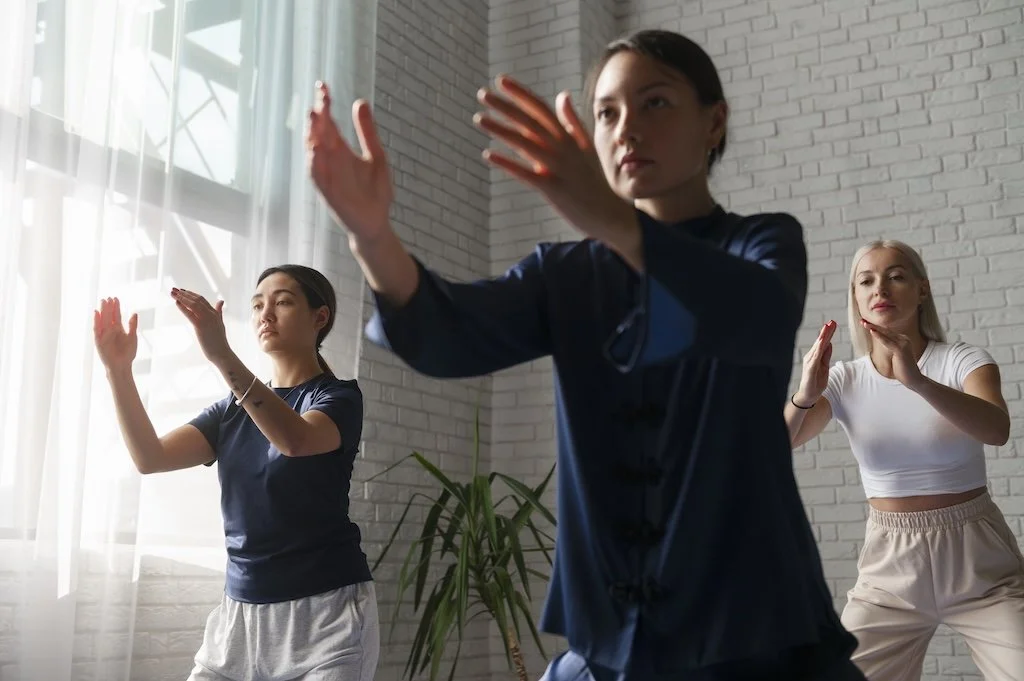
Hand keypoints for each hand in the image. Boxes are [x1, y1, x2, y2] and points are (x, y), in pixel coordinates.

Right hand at [93, 297, 137, 372]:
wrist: (122, 365)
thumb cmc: (128, 353)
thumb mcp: (132, 337)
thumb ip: (132, 325)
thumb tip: (135, 313)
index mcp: (118, 329)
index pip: (116, 315)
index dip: (116, 307)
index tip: (116, 298)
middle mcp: (110, 330)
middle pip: (109, 316)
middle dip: (108, 307)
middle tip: (108, 297)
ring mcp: (104, 334)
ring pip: (102, 320)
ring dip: (102, 311)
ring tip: (103, 301)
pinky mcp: (99, 340)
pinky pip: (97, 329)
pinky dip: (96, 321)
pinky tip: (96, 313)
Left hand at [171, 288, 232, 363]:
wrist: (221, 352)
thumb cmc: (219, 340)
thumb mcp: (220, 323)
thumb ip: (219, 312)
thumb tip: (221, 301)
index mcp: (215, 313)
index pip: (202, 299)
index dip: (191, 294)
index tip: (182, 290)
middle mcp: (211, 314)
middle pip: (197, 299)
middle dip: (184, 294)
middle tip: (174, 289)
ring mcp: (206, 319)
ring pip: (193, 304)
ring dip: (182, 298)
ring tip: (173, 293)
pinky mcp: (200, 326)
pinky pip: (190, 314)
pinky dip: (183, 307)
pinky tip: (176, 303)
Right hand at [307, 82, 393, 244]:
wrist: (377, 222)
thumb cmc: (375, 190)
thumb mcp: (375, 155)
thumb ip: (367, 131)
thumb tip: (359, 101)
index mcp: (341, 151)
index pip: (329, 123)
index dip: (324, 105)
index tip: (322, 86)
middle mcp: (331, 161)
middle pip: (320, 134)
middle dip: (318, 116)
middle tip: (319, 98)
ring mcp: (329, 177)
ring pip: (315, 153)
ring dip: (312, 136)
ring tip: (313, 117)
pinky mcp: (330, 194)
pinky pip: (318, 177)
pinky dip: (315, 163)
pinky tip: (316, 149)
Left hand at [474, 75, 634, 239]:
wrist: (608, 214)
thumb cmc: (593, 181)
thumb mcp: (586, 147)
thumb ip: (572, 121)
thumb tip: (563, 95)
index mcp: (568, 137)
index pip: (541, 108)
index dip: (521, 94)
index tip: (501, 81)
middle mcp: (563, 148)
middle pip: (530, 121)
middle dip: (506, 106)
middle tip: (482, 94)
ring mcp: (558, 168)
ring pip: (526, 143)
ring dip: (501, 129)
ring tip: (479, 119)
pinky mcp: (553, 189)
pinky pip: (526, 173)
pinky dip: (508, 163)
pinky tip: (488, 154)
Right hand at [794, 320, 835, 406]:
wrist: (808, 395)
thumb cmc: (816, 382)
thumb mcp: (825, 367)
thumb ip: (826, 355)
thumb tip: (830, 343)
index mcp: (816, 356)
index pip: (823, 343)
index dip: (828, 333)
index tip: (833, 323)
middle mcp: (811, 357)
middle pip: (820, 342)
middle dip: (826, 332)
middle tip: (831, 322)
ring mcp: (809, 362)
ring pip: (818, 347)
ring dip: (822, 337)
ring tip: (826, 328)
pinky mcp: (809, 369)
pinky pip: (815, 357)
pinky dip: (818, 349)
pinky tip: (821, 343)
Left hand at [861, 319, 924, 388]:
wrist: (913, 379)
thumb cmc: (903, 369)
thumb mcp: (895, 355)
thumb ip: (890, 347)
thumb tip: (882, 342)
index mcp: (902, 339)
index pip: (887, 332)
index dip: (875, 327)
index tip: (864, 323)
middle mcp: (904, 339)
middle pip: (885, 331)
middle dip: (873, 325)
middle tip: (861, 320)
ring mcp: (904, 343)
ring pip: (886, 334)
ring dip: (873, 328)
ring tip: (864, 323)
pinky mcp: (901, 349)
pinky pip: (888, 342)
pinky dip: (879, 336)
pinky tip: (872, 331)